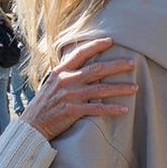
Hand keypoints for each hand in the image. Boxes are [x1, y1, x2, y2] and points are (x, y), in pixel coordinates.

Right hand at [21, 37, 136, 139]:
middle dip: (117, 65)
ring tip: (134, 87)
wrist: (31, 126)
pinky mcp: (73, 111)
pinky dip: (112, 109)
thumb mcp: (51, 84)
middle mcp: (66, 80)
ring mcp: (70, 95)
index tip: (111, 40)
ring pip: (101, 88)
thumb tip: (82, 68)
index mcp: (60, 71)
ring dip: (120, 88)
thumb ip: (66, 75)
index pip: (80, 53)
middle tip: (132, 63)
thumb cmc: (43, 106)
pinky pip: (97, 108)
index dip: (96, 45)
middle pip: (96, 69)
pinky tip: (124, 109)